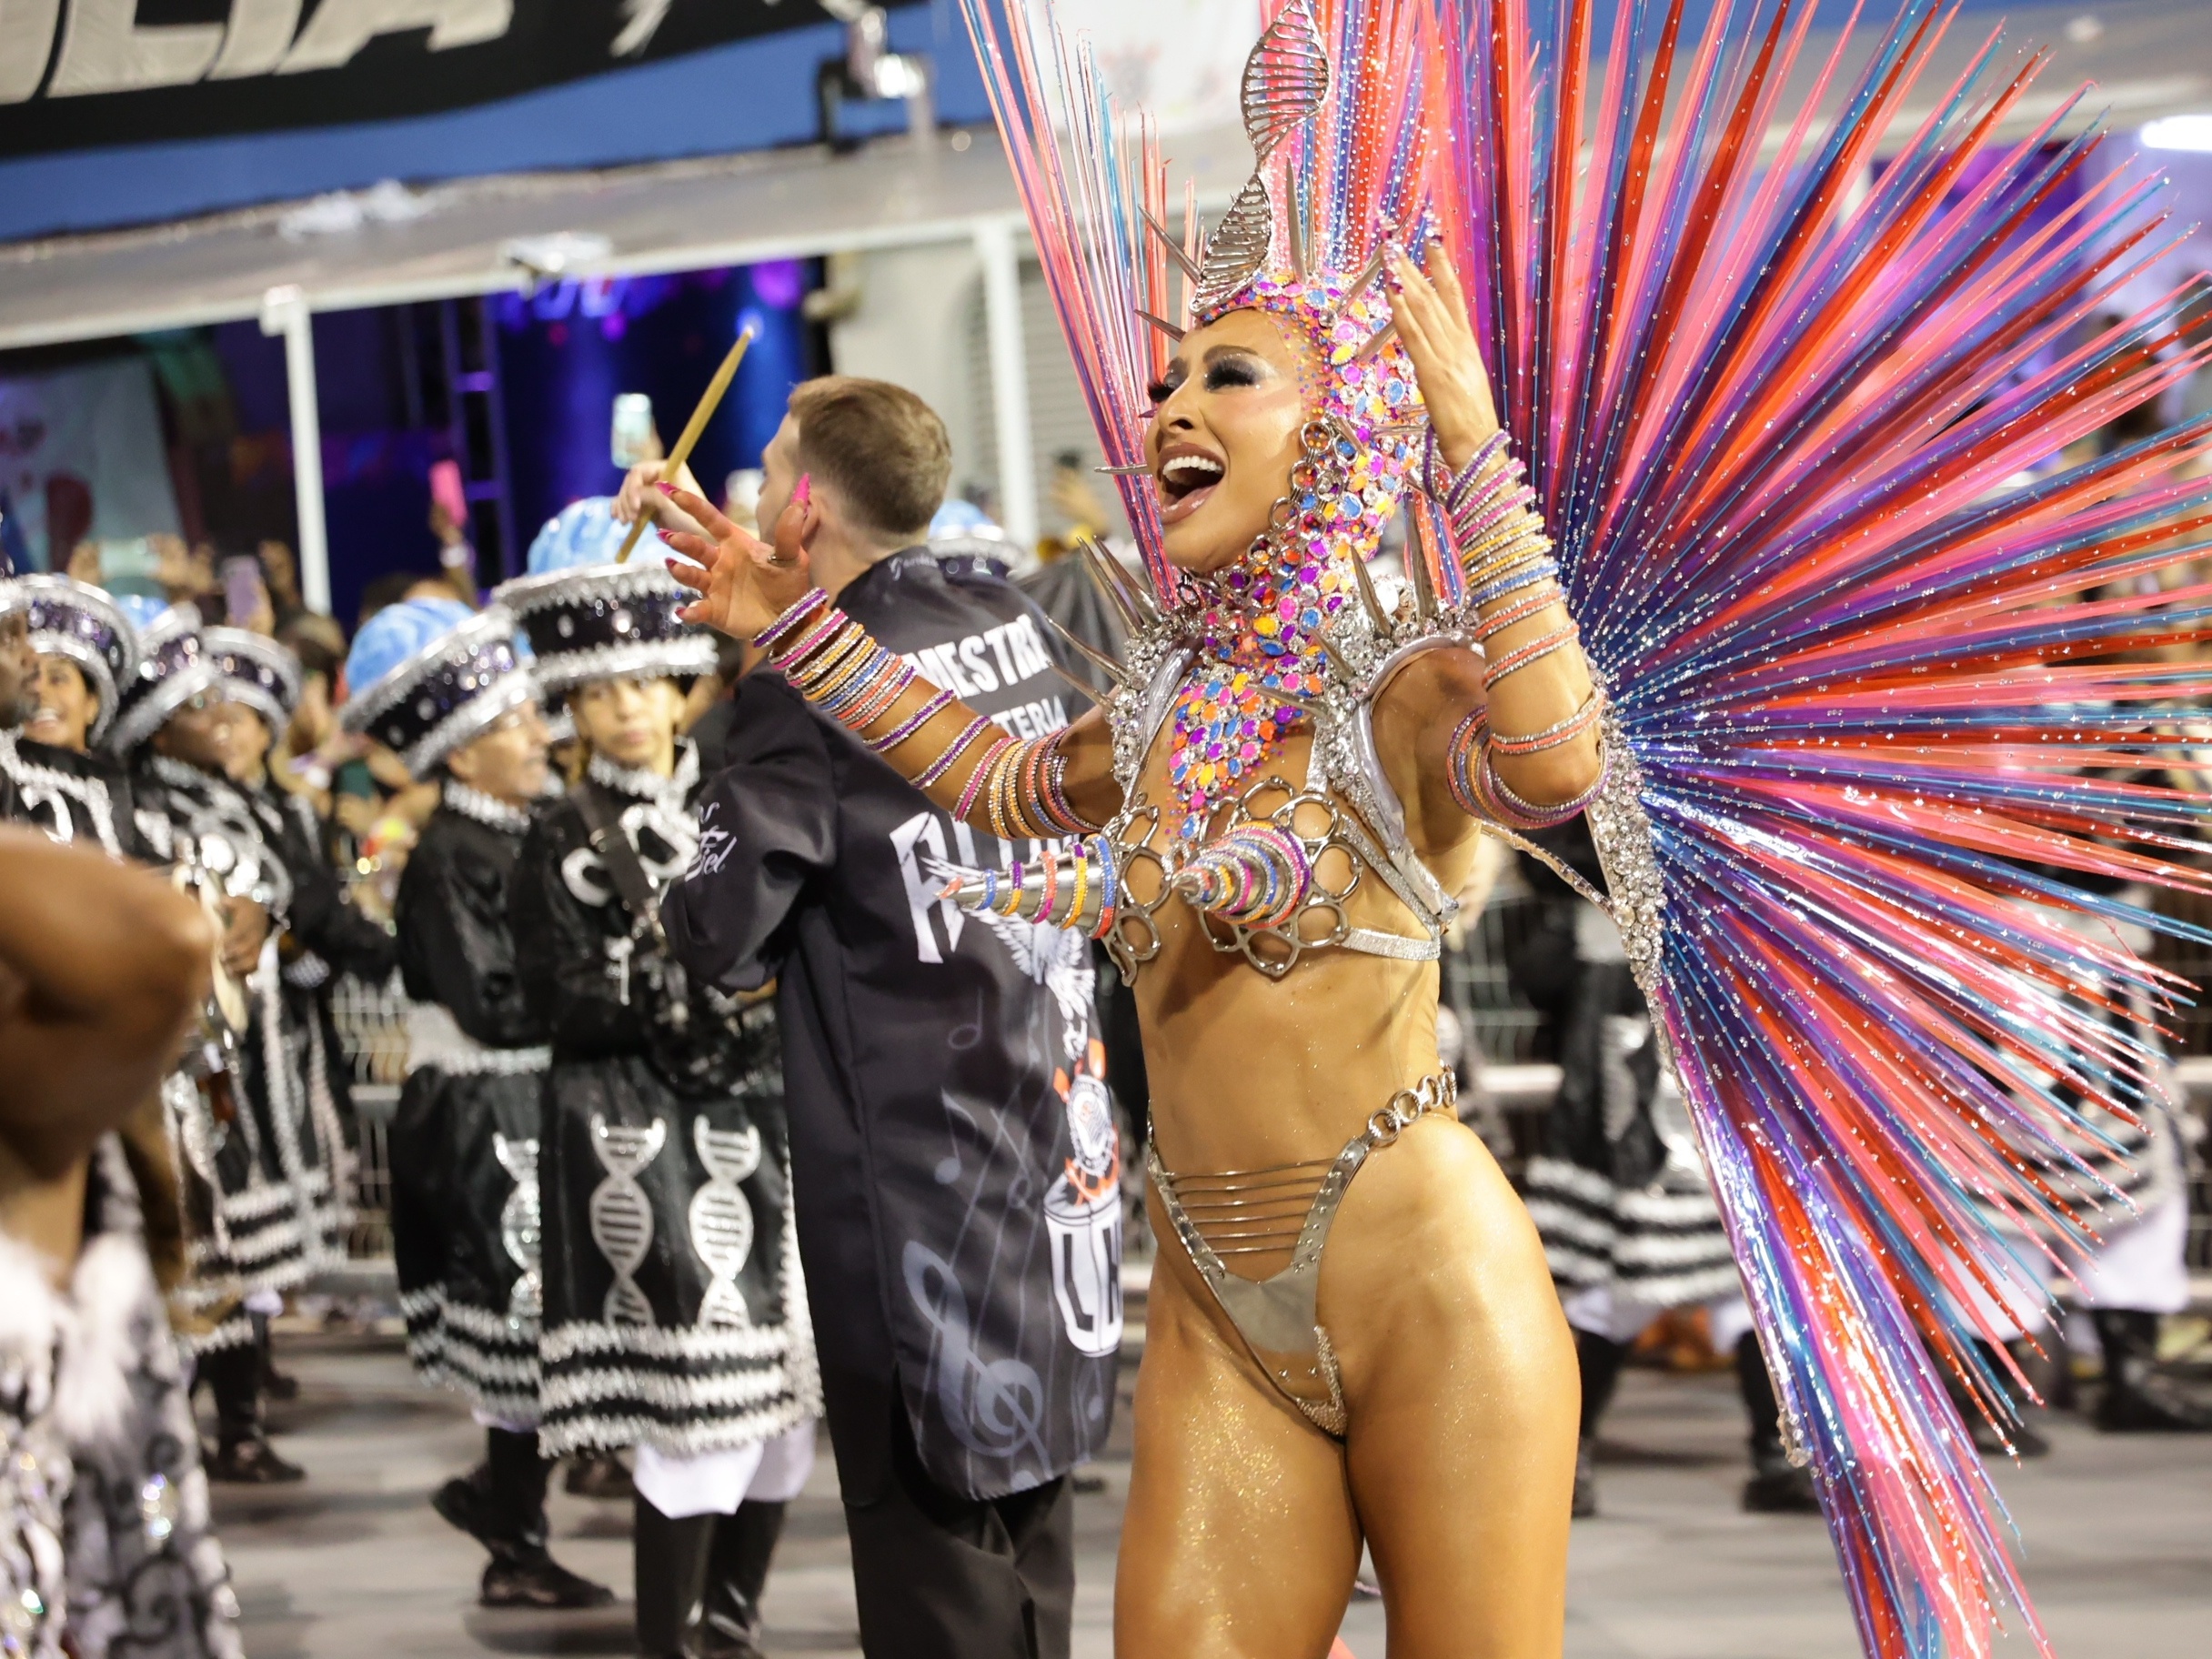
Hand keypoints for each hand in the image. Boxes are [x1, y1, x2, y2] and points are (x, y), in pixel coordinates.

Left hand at [220, 900, 267, 979]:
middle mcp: (255, 936)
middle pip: (247, 947)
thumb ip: (227, 902)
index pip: (240, 931)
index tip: (219, 943)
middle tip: (220, 958)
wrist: (262, 915)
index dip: (230, 938)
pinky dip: (246, 973)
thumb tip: (215, 903)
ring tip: (227, 971)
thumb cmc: (245, 909)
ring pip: (253, 959)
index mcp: (249, 922)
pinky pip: (255, 966)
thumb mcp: (238, 900)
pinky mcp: (258, 954)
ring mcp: (258, 946)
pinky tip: (234, 976)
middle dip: (234, 954)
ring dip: (240, 966)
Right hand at [614, 459, 703, 530]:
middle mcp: (658, 474)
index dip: (632, 487)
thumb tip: (632, 492)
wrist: (698, 539)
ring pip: (627, 492)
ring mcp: (651, 489)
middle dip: (626, 499)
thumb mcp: (668, 505)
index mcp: (667, 467)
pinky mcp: (646, 503)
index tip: (635, 507)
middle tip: (628, 520)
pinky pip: (627, 502)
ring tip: (625, 523)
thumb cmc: (689, 520)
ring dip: (622, 506)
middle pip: (631, 482)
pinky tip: (616, 517)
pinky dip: (621, 508)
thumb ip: (648, 494)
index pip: (639, 471)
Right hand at [658, 485, 817, 640]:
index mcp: (735, 544)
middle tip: (670, 537)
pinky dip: (690, 612)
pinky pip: (698, 610)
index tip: (672, 491)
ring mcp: (714, 586)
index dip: (692, 505)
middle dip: (682, 541)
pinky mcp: (714, 610)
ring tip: (673, 565)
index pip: (710, 520)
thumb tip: (798, 504)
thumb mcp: (792, 558)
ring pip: (692, 575)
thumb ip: (789, 534)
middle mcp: (719, 562)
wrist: (791, 619)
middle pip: (696, 547)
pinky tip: (686, 612)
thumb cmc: (788, 583)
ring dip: (681, 571)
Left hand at [1389, 243, 1498, 473]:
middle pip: (1435, 297)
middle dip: (1415, 267)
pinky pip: (1415, 337)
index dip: (1443, 269)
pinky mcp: (1433, 374)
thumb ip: (1451, 362)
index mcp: (1468, 348)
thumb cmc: (1472, 425)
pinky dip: (1403, 313)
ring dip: (1405, 281)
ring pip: (1424, 310)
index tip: (1432, 243)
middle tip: (1397, 242)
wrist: (1481, 450)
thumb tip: (1437, 348)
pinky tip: (1392, 294)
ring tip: (1390, 256)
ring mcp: (1447, 358)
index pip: (1454, 299)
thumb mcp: (1465, 384)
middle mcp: (1459, 346)